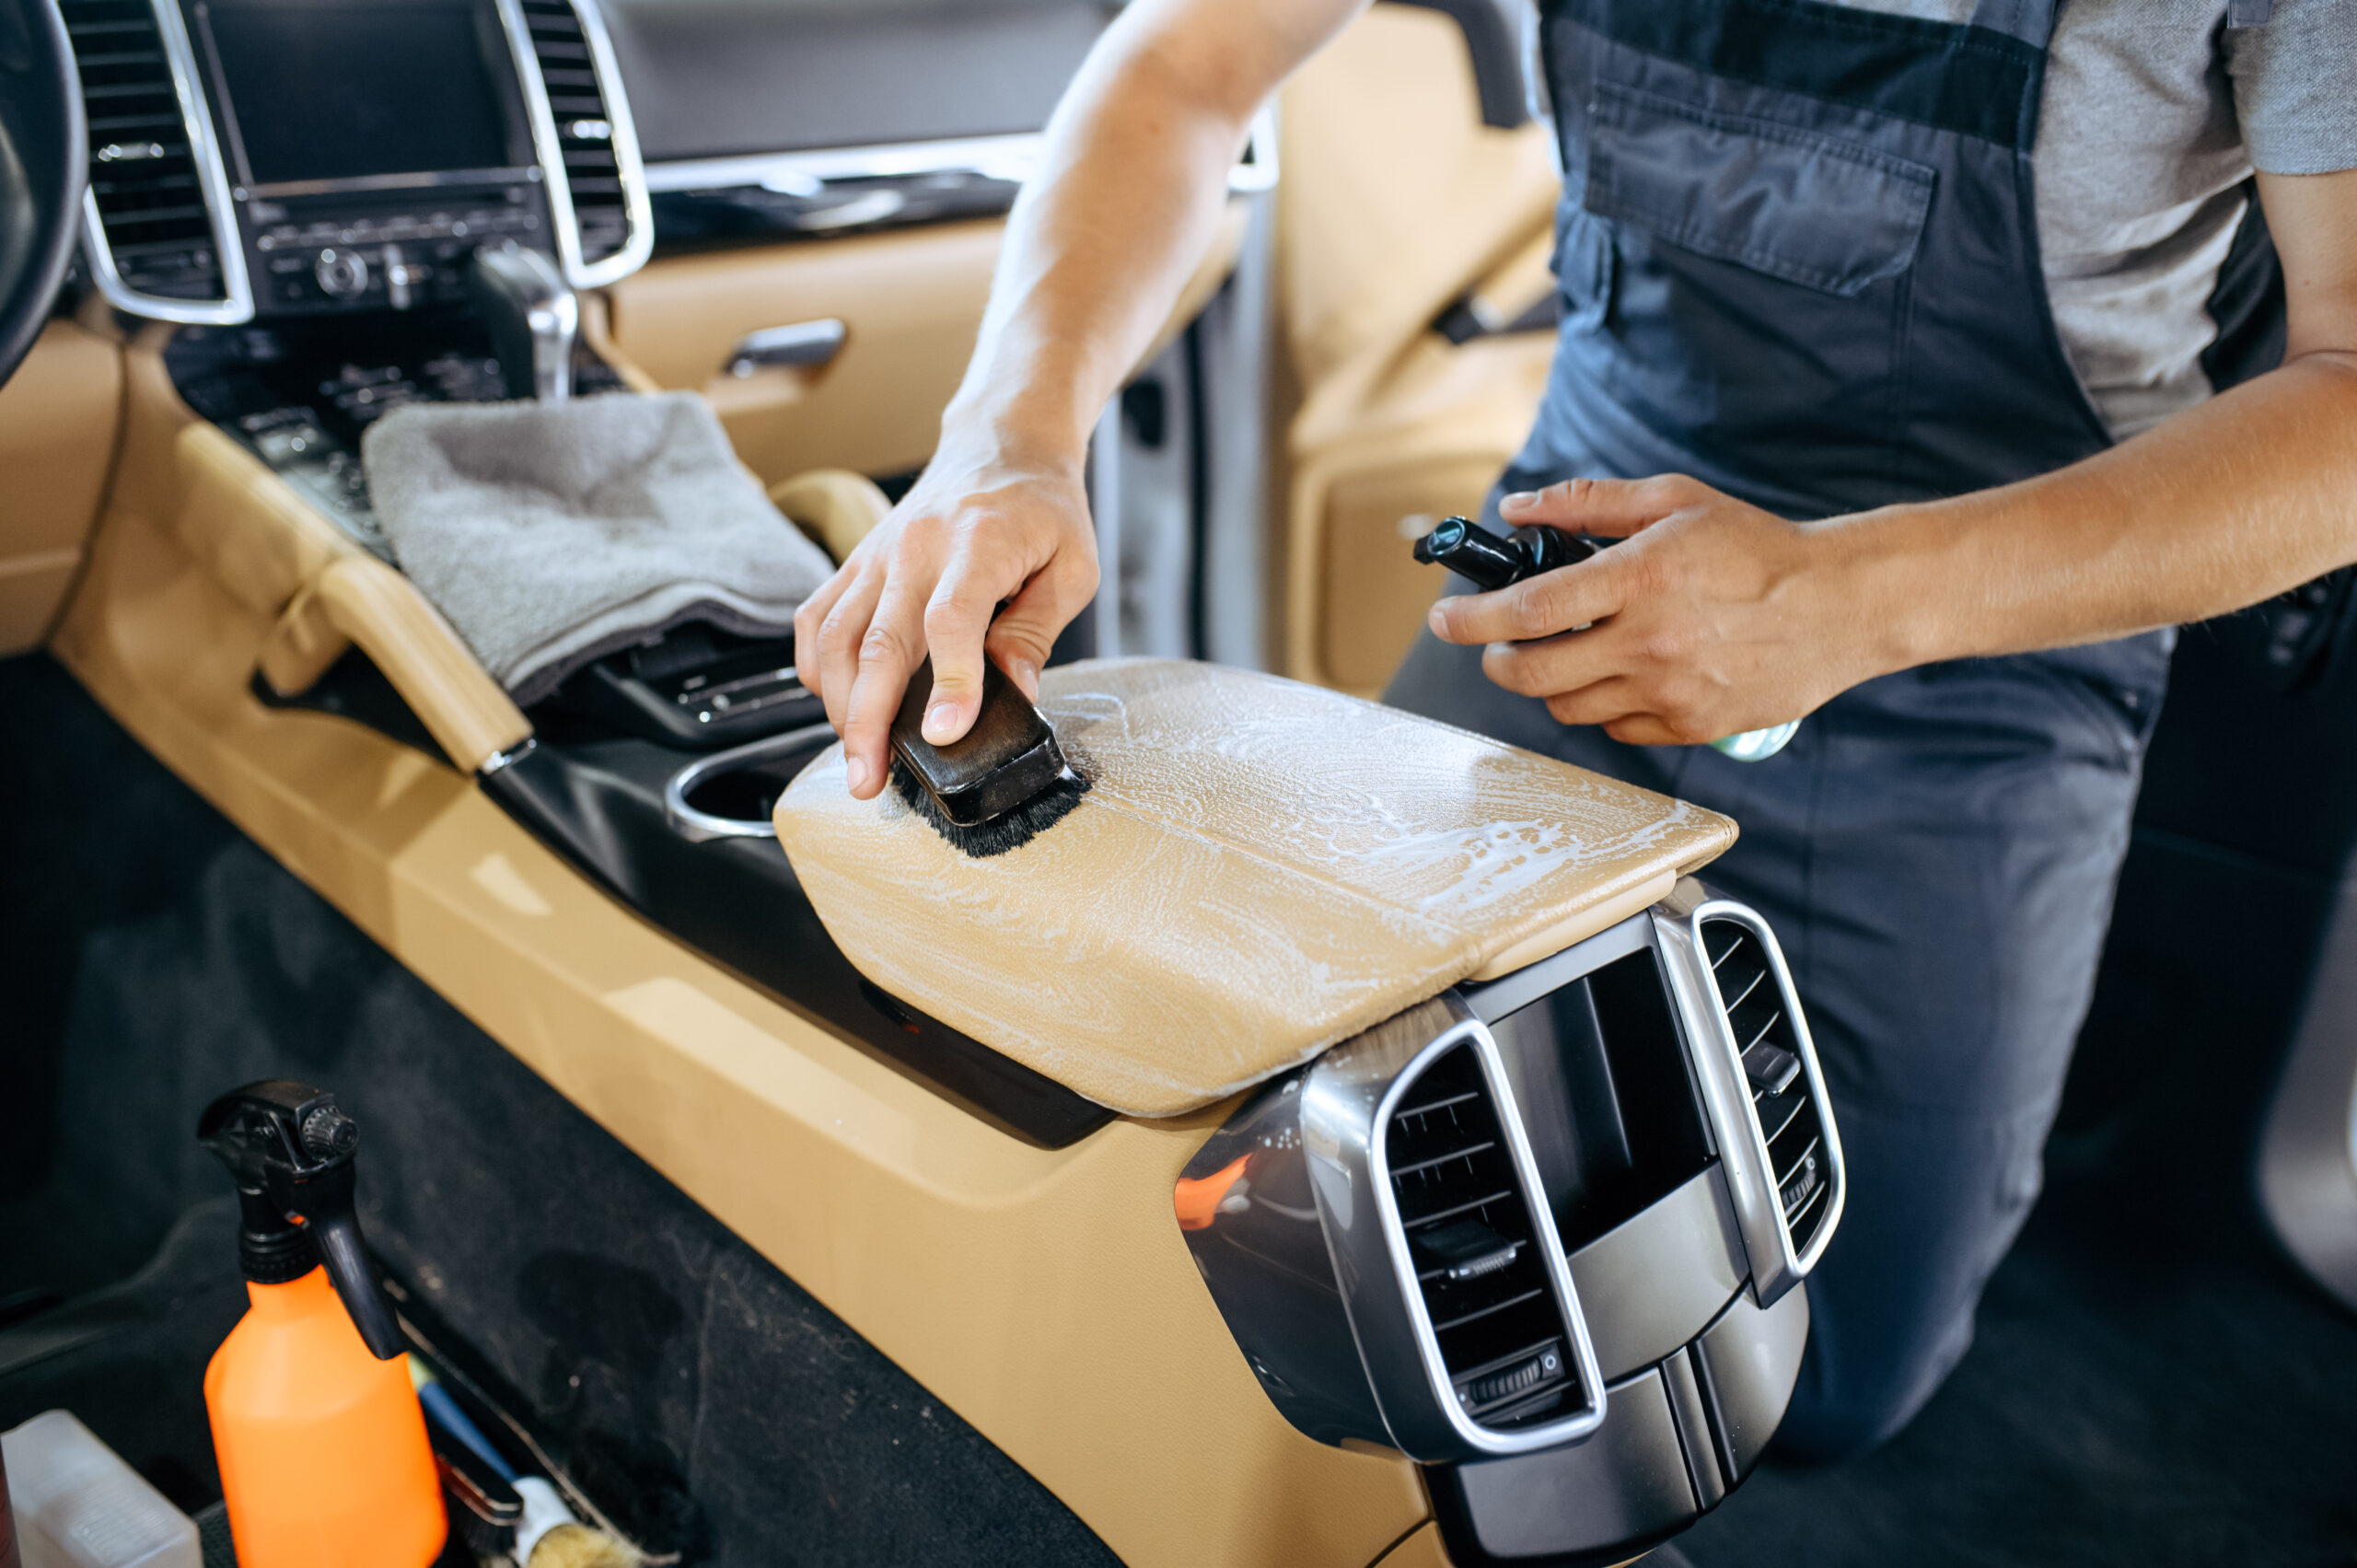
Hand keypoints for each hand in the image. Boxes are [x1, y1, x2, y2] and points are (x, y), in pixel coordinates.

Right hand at [792, 436, 1097, 799]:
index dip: (948, 683)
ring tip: (856, 758)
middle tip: (871, 779)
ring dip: (837, 705)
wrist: (1002, 444)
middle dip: (868, 720)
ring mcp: (878, 554)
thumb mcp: (1073, 568)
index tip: (943, 735)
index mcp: (978, 546)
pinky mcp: (857, 562)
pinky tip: (835, 704)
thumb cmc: (1042, 507)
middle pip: (879, 642)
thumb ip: (1038, 631)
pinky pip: (817, 618)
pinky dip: (815, 668)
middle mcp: (916, 548)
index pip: (951, 621)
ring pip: (835, 636)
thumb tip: (1016, 693)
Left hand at [1425, 476, 1883, 746]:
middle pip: (1533, 675)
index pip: (1529, 609)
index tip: (1445, 617)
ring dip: (1551, 683)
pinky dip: (1605, 705)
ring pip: (1569, 707)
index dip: (1471, 619)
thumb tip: (1518, 510)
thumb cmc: (1756, 546)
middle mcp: (1649, 641)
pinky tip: (1625, 673)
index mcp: (1640, 578)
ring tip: (1572, 652)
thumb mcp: (1674, 501)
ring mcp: (1670, 690)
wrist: (1841, 604)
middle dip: (1498, 661)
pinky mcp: (1692, 725)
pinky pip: (1617, 728)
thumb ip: (1588, 504)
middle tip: (1498, 644)